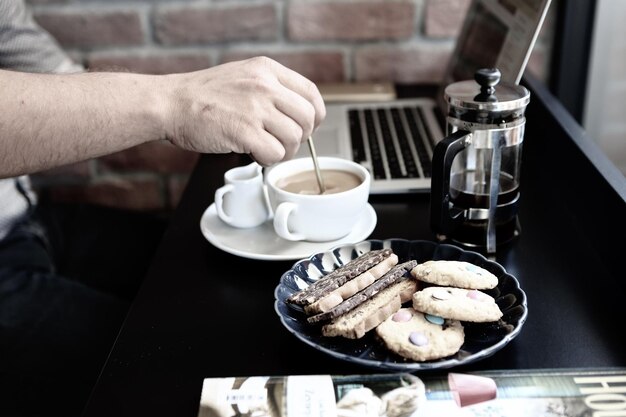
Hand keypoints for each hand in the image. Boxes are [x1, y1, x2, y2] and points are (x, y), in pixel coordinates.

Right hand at [164, 56, 325, 165]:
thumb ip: (270, 89)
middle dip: (299, 138)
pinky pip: (274, 153)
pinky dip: (267, 160)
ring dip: (283, 151)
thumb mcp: (243, 76)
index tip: (306, 127)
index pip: (311, 93)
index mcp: (267, 70)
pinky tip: (253, 153)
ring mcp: (255, 108)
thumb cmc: (202, 96)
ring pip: (294, 138)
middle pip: (307, 118)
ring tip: (264, 149)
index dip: (314, 116)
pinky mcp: (243, 131)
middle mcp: (264, 86)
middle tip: (281, 143)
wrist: (170, 103)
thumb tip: (297, 114)